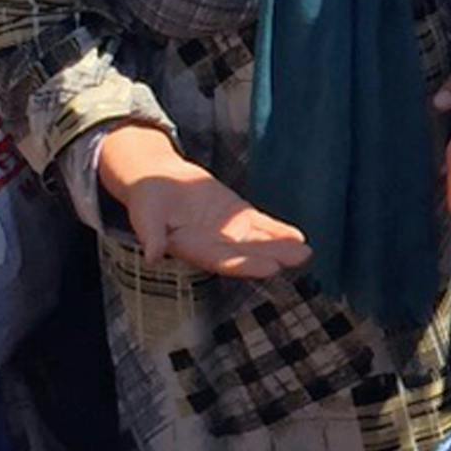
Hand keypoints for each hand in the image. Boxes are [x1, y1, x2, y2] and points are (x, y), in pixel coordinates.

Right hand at [100, 124, 312, 277]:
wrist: (158, 182)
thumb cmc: (147, 200)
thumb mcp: (144, 215)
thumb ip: (151, 235)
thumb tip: (152, 256)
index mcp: (192, 249)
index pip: (222, 261)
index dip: (246, 265)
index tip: (270, 268)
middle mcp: (214, 246)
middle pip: (247, 254)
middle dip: (272, 257)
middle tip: (298, 259)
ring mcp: (227, 232)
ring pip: (258, 242)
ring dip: (281, 247)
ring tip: (306, 252)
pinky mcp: (236, 216)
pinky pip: (260, 224)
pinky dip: (278, 230)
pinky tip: (298, 237)